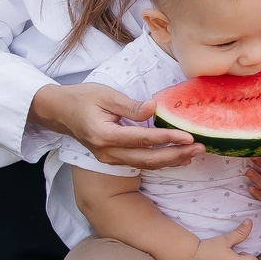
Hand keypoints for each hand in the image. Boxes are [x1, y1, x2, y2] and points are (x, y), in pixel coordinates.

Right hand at [31, 80, 200, 169]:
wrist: (59, 111)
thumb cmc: (82, 98)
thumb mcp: (105, 95)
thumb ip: (131, 105)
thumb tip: (155, 108)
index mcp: (104, 134)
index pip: (141, 139)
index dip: (166, 139)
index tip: (188, 136)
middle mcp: (107, 151)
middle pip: (146, 158)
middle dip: (175, 155)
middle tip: (200, 147)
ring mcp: (109, 158)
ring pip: (145, 164)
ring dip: (172, 160)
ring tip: (195, 153)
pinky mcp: (113, 158)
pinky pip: (140, 163)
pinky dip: (160, 161)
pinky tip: (179, 158)